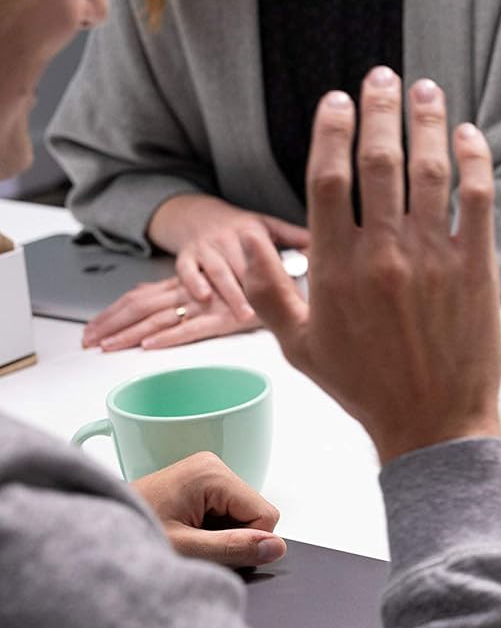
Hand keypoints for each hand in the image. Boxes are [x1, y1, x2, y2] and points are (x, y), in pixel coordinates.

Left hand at [82, 277, 258, 350]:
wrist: (285, 280)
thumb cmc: (249, 283)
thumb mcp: (204, 281)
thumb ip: (174, 286)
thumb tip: (142, 289)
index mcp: (183, 286)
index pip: (137, 298)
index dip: (111, 313)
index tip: (90, 328)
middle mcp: (189, 294)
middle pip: (140, 308)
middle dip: (110, 325)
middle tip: (88, 342)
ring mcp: (206, 306)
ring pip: (160, 320)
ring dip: (130, 334)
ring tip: (108, 347)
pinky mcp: (225, 320)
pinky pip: (193, 329)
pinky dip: (170, 337)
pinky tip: (151, 345)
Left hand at [131, 451, 285, 567]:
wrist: (92, 534)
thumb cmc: (130, 536)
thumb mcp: (185, 549)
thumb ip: (233, 548)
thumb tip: (276, 547)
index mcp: (212, 473)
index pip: (265, 515)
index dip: (245, 541)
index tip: (209, 548)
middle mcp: (212, 465)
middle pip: (254, 513)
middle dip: (231, 536)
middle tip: (191, 544)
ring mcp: (206, 472)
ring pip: (242, 515)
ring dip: (219, 534)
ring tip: (184, 538)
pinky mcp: (199, 483)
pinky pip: (226, 511)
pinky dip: (210, 529)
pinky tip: (184, 532)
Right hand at [149, 194, 309, 320]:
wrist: (196, 215)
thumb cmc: (239, 226)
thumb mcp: (266, 225)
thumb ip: (292, 236)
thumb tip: (322, 246)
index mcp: (250, 231)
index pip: (264, 254)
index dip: (275, 273)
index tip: (287, 292)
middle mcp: (225, 238)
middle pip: (241, 267)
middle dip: (253, 291)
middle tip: (267, 314)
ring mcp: (204, 247)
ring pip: (217, 272)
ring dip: (229, 294)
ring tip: (243, 315)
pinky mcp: (186, 256)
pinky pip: (186, 271)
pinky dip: (193, 284)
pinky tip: (204, 298)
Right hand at [242, 68, 500, 463]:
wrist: (432, 422)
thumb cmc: (365, 388)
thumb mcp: (299, 347)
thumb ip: (267, 293)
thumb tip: (242, 247)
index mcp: (334, 268)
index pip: (327, 178)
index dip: (331, 130)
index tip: (336, 101)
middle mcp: (382, 254)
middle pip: (378, 161)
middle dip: (378, 110)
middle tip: (381, 77)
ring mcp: (432, 258)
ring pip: (428, 170)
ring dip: (426, 121)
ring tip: (425, 90)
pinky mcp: (475, 268)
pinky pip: (475, 200)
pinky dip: (474, 161)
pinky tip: (468, 136)